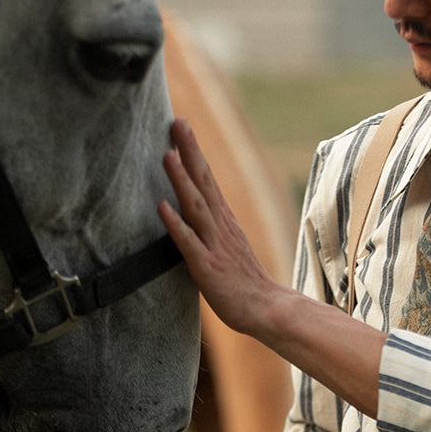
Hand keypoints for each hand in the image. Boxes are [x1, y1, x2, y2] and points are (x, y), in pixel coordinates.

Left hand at [159, 118, 278, 336]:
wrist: (268, 309)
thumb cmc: (245, 282)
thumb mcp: (228, 247)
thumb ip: (212, 228)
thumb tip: (195, 211)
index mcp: (225, 221)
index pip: (208, 179)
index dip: (193, 152)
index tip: (181, 125)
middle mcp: (221, 227)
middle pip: (204, 183)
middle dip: (190, 152)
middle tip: (178, 122)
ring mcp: (215, 246)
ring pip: (196, 207)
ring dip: (181, 180)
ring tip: (167, 155)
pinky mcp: (208, 267)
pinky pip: (189, 243)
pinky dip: (176, 225)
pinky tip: (163, 208)